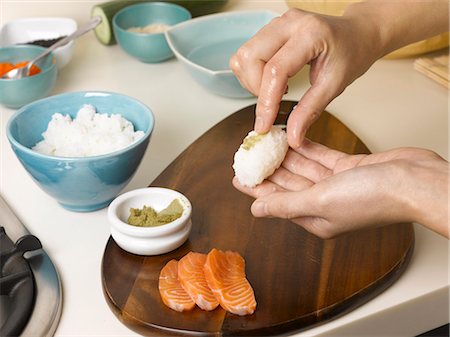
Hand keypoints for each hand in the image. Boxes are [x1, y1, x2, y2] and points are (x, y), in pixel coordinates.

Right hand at [230, 8, 379, 147]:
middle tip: (273, 102)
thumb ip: (310, 111)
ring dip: (251, 80)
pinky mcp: (271, 28)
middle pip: (249, 57)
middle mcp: (289, 23)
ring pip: (243, 55)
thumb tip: (292, 136)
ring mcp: (277, 23)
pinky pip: (247, 53)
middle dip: (255, 88)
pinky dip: (253, 72)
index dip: (266, 102)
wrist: (357, 33)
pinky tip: (273, 79)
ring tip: (275, 89)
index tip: (264, 125)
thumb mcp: (334, 85)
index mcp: (310, 34)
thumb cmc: (351, 53)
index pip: (276, 70)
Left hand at [233, 140, 448, 238]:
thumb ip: (287, 204)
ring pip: (303, 168)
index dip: (256, 188)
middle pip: (287, 184)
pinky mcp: (349, 168)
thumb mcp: (320, 201)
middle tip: (249, 153)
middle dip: (268, 168)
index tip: (238, 175)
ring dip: (285, 155)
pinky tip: (291, 137)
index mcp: (315, 218)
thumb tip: (256, 210)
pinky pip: (320, 156)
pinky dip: (306, 147)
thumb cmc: (373, 197)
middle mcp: (324, 203)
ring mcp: (337, 185)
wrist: (413, 181)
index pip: (276, 201)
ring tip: (265, 141)